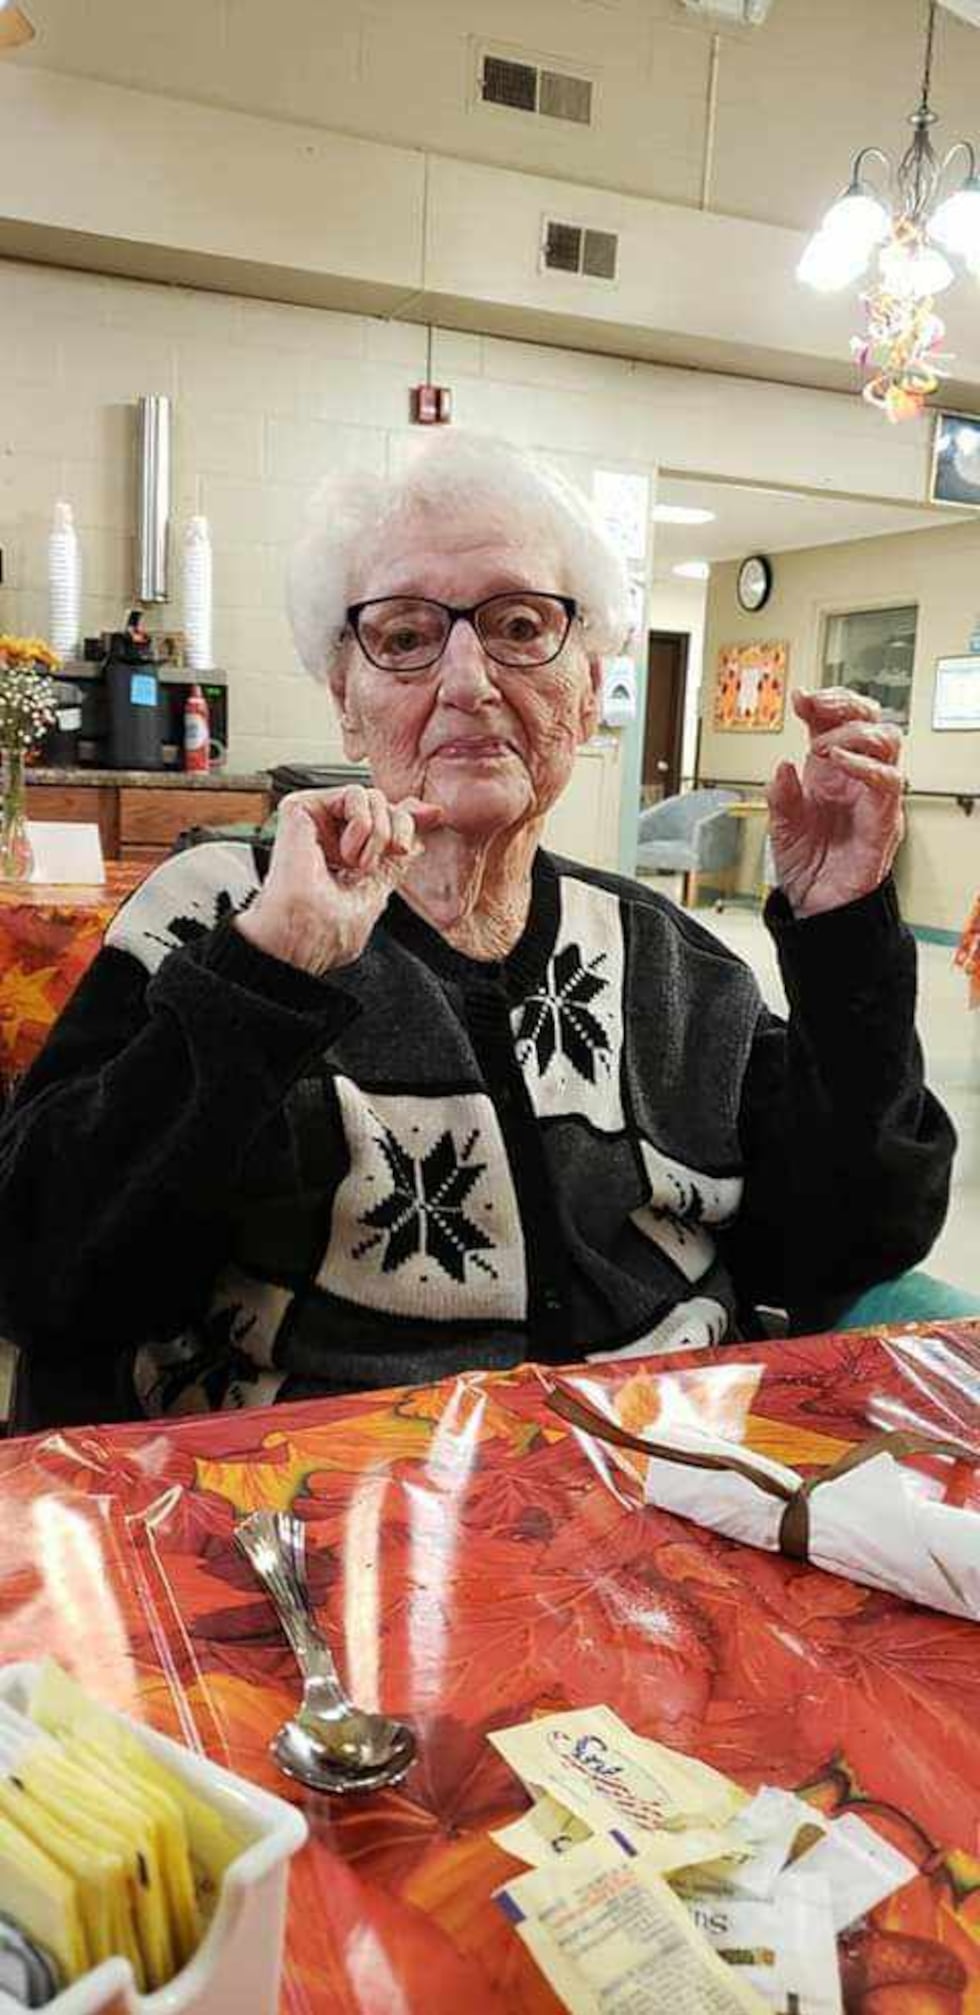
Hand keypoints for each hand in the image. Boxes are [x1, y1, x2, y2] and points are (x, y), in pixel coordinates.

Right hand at [235, 785, 443, 975]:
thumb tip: (415, 839)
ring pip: (372, 796)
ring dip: (377, 835)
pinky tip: (344, 852)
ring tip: (355, 863)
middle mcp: (329, 837)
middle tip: (379, 863)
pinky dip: (362, 824)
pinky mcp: (301, 807)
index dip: (408, 816)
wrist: (301, 935)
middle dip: (395, 831)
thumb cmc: (326, 931)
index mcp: (344, 857)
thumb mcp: (375, 891)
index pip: (382, 822)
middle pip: (383, 804)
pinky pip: (353, 792)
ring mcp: (315, 822)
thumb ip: (393, 861)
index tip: (433, 816)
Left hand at [766, 689, 903, 918]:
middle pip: (870, 720)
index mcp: (828, 774)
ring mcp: (872, 796)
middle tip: (817, 707)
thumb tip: (783, 765)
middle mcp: (854, 779)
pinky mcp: (884, 819)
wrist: (818, 908)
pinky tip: (837, 761)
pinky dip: (864, 765)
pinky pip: (888, 781)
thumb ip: (780, 796)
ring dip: (854, 731)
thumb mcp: (779, 828)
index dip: (822, 703)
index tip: (800, 697)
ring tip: (822, 744)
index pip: (835, 723)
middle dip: (845, 703)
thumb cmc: (807, 869)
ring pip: (887, 740)